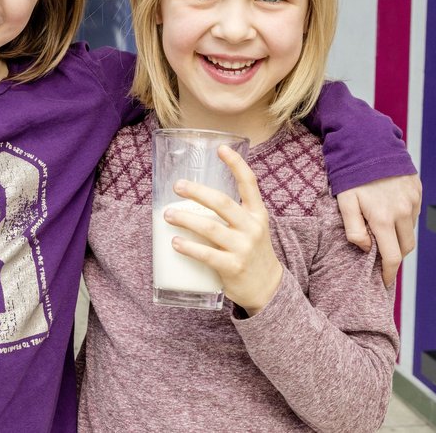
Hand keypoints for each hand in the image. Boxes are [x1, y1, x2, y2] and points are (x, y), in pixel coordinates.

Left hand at [165, 145, 283, 315]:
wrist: (267, 288)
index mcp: (257, 214)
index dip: (236, 164)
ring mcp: (243, 247)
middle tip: (178, 186)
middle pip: (222, 203)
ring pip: (210, 228)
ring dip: (186, 219)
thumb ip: (232, 213)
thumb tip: (195, 197)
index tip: (220, 148)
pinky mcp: (233, 267)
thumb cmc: (251, 252)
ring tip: (168, 215)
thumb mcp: (252, 228)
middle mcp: (252, 227)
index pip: (250, 183)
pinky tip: (175, 242)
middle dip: (197, 192)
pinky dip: (189, 247)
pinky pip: (207, 255)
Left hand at [336, 173, 421, 286]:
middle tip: (381, 258)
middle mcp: (403, 211)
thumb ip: (353, 229)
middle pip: (405, 247)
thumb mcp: (345, 202)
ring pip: (411, 231)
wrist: (368, 142)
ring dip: (400, 237)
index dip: (389, 273)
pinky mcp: (417, 190)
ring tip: (383, 234)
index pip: (393, 257)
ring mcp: (412, 201)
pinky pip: (414, 214)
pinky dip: (404, 220)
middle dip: (395, 256)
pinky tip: (390, 214)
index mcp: (384, 218)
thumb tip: (365, 248)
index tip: (384, 281)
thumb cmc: (351, 174)